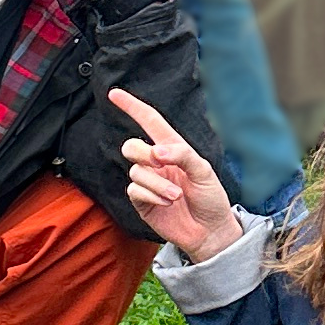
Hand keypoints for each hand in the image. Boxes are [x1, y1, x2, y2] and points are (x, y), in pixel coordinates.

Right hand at [111, 88, 241, 261]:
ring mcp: (148, 182)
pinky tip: (166, 205)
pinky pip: (134, 190)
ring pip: (135, 172)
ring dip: (157, 184)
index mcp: (173, 148)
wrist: (210, 231)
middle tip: (161, 164)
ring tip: (177, 197)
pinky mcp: (142, 202)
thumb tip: (157, 151)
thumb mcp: (204, 171)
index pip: (149, 121)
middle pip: (131, 146)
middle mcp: (157, 163)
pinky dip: (151, 196)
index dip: (132, 107)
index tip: (113, 93)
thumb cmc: (210, 197)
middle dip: (142, 153)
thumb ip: (182, 155)